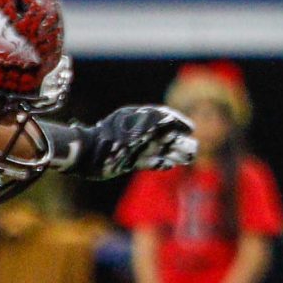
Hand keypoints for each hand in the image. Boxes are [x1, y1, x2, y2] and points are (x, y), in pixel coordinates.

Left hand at [67, 106, 196, 180]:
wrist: (88, 153)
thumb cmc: (109, 136)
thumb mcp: (133, 124)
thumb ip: (151, 120)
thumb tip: (170, 118)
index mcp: (139, 118)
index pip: (164, 117)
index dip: (178, 122)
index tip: (190, 129)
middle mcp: (139, 132)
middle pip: (165, 135)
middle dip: (180, 141)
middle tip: (193, 148)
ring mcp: (135, 147)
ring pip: (160, 149)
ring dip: (175, 153)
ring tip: (188, 157)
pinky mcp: (130, 161)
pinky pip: (150, 162)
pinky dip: (160, 163)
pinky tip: (169, 165)